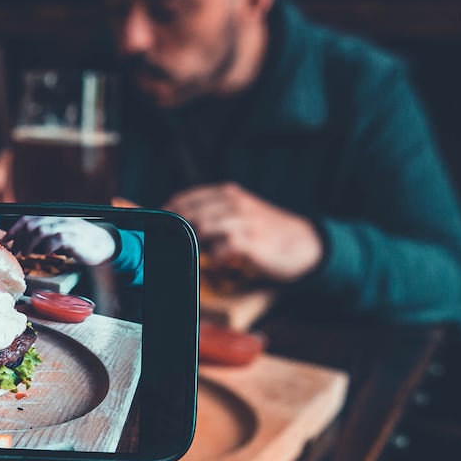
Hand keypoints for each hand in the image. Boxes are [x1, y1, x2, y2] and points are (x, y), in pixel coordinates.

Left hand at [3, 216, 115, 265]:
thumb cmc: (78, 242)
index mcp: (53, 217)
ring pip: (41, 231)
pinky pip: (56, 239)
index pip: (28, 217)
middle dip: (20, 238)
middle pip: (32, 224)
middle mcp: (58, 219)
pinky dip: (48, 248)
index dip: (15, 228)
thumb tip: (23, 243)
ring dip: (30, 244)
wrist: (102, 245)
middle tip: (14, 251)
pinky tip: (47, 255)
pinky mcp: (74, 238)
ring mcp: (66, 227)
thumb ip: (44, 236)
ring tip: (27, 254)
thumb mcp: (59, 235)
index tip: (6, 240)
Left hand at [162, 182, 321, 281]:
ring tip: (197, 258)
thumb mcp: (239, 213)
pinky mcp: (251, 243)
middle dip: (176, 233)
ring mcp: (243, 222)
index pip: (184, 199)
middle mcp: (234, 203)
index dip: (167, 215)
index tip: (158, 230)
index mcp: (227, 193)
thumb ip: (212, 215)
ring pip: (202, 229)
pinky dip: (216, 262)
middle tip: (172, 249)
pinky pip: (222, 251)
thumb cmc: (264, 232)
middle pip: (188, 215)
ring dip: (195, 246)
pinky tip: (221, 267)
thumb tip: (176, 227)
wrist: (302, 244)